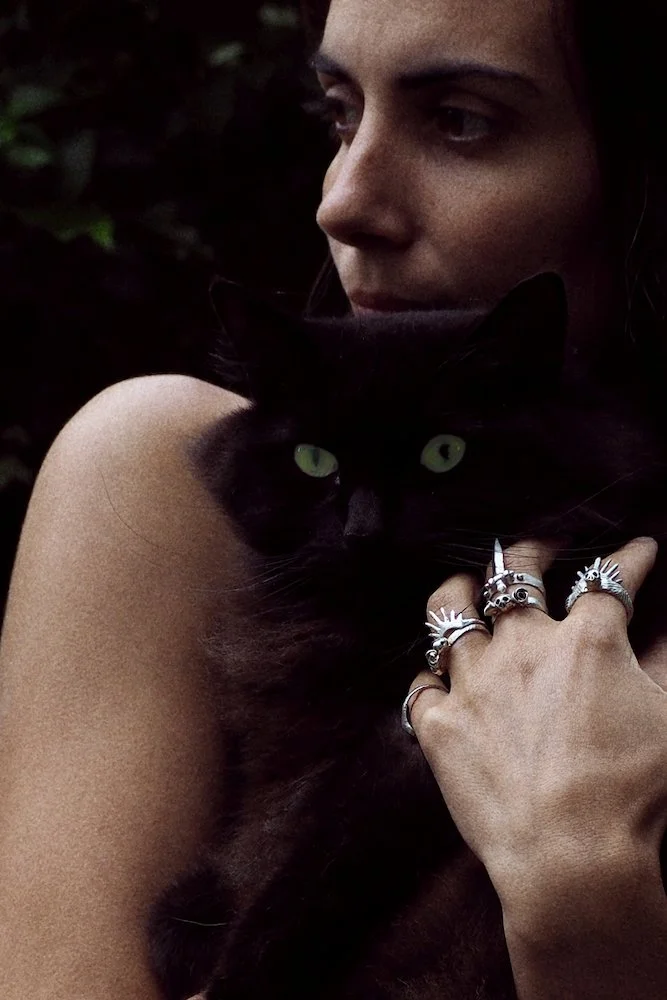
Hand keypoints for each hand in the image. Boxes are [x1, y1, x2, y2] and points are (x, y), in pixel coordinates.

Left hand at [407, 537, 666, 924]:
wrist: (571, 859)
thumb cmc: (632, 794)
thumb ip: (661, 661)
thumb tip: (661, 628)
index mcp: (585, 641)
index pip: (608, 580)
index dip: (627, 561)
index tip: (638, 550)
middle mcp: (522, 648)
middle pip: (514, 574)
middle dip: (530, 551)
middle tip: (540, 549)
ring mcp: (473, 683)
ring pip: (449, 611)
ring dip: (460, 592)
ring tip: (468, 588)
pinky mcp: (439, 725)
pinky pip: (421, 685)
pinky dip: (430, 677)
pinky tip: (439, 677)